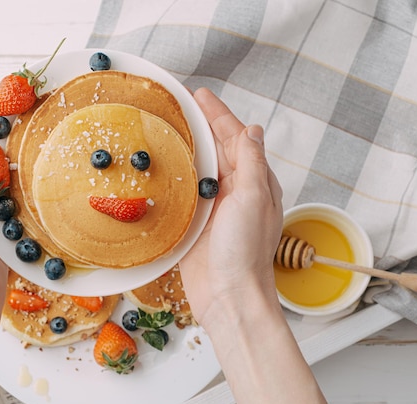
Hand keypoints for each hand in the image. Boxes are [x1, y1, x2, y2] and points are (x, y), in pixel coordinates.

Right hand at [180, 88, 283, 327]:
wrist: (228, 296)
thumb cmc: (245, 250)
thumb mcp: (253, 199)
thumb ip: (251, 162)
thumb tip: (253, 129)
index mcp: (254, 182)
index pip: (236, 138)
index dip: (218, 115)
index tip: (199, 94)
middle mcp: (235, 192)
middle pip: (216, 149)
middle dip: (200, 125)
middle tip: (178, 104)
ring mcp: (214, 208)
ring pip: (199, 168)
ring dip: (186, 148)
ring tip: (167, 126)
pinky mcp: (195, 224)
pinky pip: (184, 193)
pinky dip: (175, 176)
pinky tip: (162, 166)